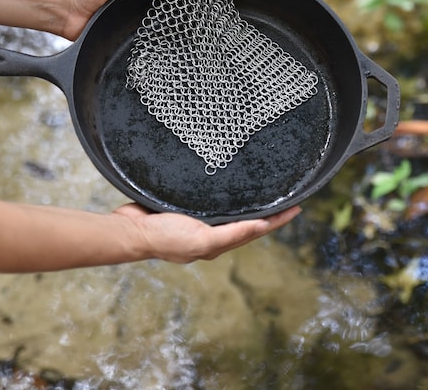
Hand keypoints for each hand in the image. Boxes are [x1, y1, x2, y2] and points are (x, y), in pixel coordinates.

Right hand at [113, 203, 301, 262]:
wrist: (130, 230)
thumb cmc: (164, 238)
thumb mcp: (201, 239)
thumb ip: (230, 234)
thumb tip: (260, 227)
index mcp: (217, 242)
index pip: (256, 229)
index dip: (277, 220)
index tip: (297, 207)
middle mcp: (211, 232)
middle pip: (247, 221)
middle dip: (268, 212)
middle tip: (287, 197)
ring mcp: (198, 220)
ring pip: (231, 211)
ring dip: (248, 204)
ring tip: (265, 192)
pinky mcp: (185, 206)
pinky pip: (212, 201)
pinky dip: (226, 195)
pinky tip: (227, 185)